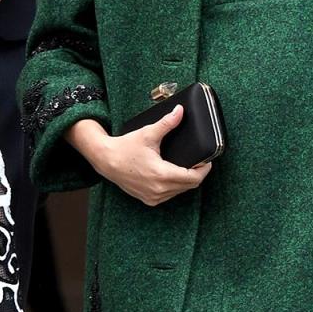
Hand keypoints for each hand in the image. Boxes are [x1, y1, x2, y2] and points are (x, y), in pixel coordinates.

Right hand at [76, 105, 211, 205]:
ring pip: (180, 191)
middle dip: (197, 174)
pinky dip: (175, 187)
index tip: (207, 161)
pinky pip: (169, 195)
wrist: (105, 160)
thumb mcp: (148, 134)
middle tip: (199, 162)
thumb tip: (180, 111)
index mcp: (162, 175)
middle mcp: (159, 190)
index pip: (194, 178)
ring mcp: (153, 197)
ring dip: (186, 181)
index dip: (204, 170)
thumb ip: (167, 123)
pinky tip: (173, 176)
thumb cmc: (125, 147)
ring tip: (188, 168)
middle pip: (190, 186)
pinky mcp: (148, 200)